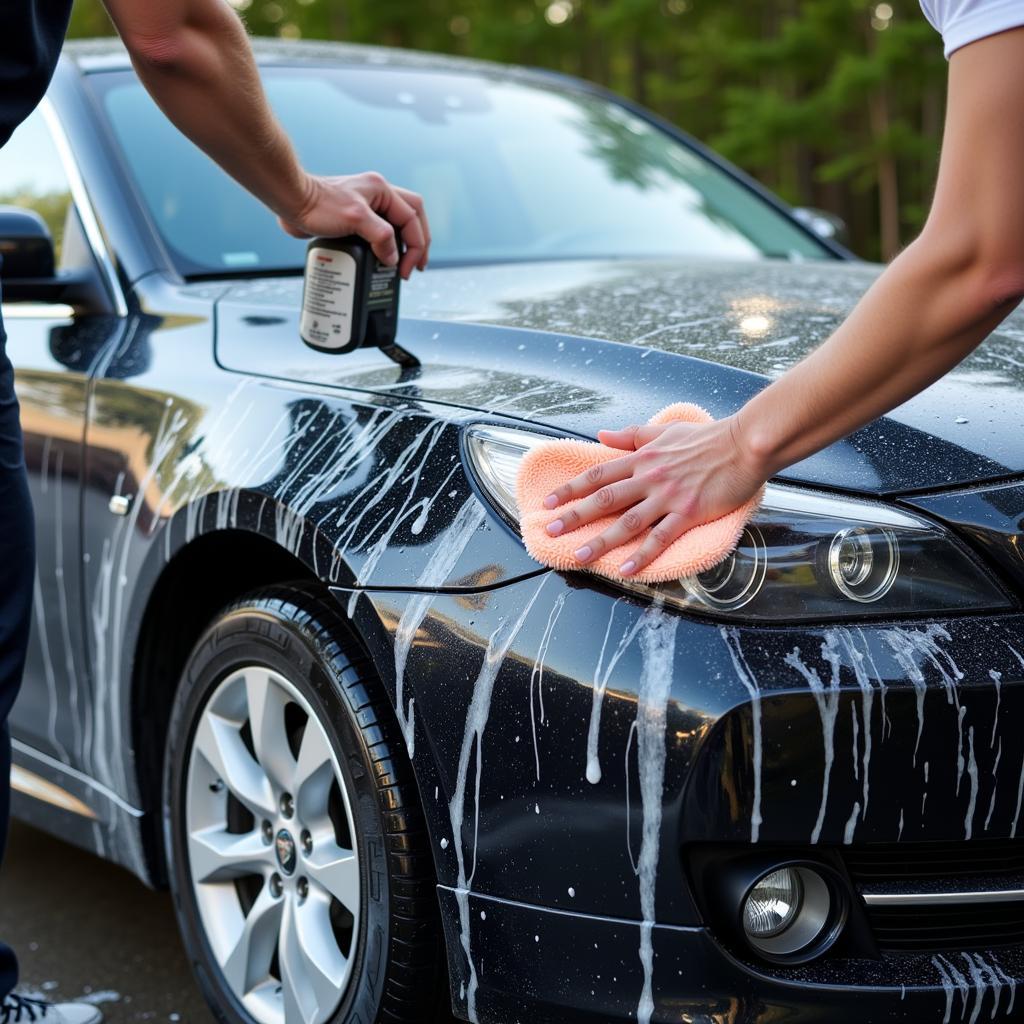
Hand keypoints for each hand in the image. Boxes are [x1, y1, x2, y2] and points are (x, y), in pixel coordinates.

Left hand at [279, 172, 430, 279]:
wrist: (291, 202)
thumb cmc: (318, 205)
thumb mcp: (356, 219)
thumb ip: (381, 237)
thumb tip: (393, 257)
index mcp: (382, 190)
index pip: (412, 218)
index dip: (414, 245)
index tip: (406, 268)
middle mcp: (377, 195)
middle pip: (413, 216)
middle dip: (418, 242)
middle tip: (417, 265)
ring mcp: (368, 205)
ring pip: (399, 222)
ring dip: (405, 242)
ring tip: (405, 263)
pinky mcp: (356, 217)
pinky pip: (381, 230)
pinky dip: (387, 244)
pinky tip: (384, 257)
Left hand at [543, 416, 766, 576]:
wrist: (744, 444)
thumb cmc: (707, 437)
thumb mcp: (664, 431)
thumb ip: (632, 435)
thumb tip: (602, 435)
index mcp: (642, 459)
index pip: (598, 474)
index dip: (570, 489)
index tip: (548, 502)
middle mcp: (649, 478)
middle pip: (604, 499)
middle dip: (574, 515)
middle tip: (549, 530)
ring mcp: (668, 497)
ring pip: (627, 521)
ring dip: (601, 540)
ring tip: (578, 555)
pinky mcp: (688, 513)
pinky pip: (660, 538)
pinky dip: (642, 555)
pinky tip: (626, 570)